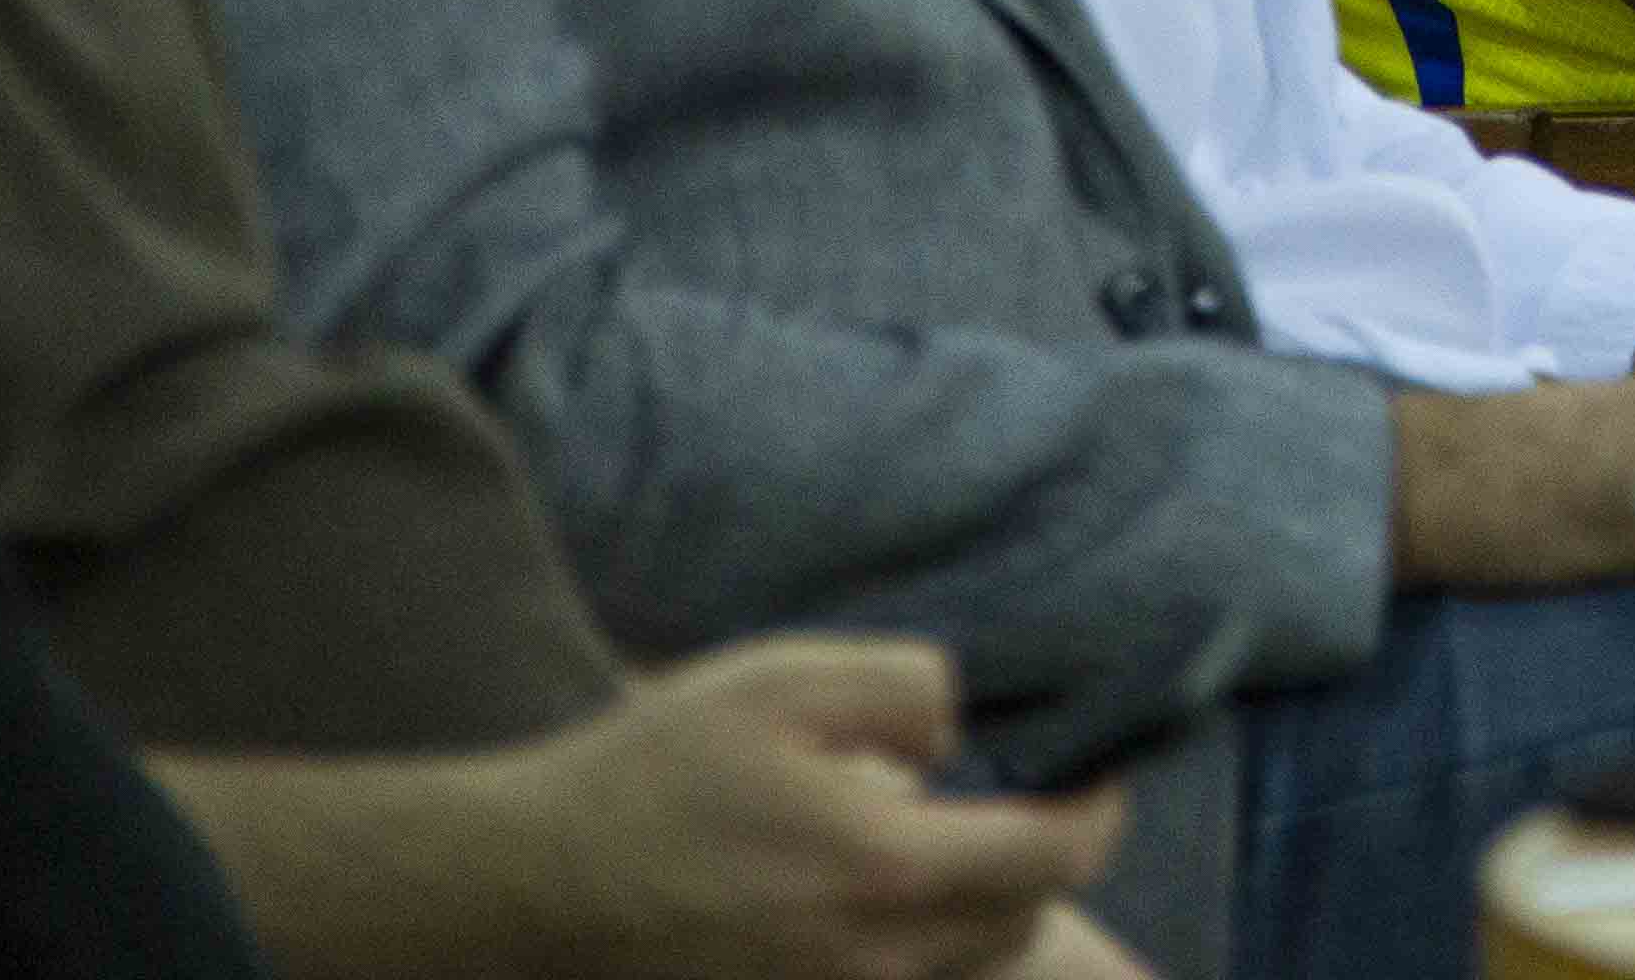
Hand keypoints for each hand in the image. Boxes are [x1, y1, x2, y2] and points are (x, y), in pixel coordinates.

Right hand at [506, 636, 1132, 979]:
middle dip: (1045, 858)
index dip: (1098, 810)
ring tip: (948, 842)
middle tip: (1028, 797)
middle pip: (1021, 922)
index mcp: (886, 870)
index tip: (1100, 770)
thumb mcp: (778, 683)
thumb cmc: (652, 777)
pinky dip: (920, 949)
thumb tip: (958, 731)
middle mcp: (878, 964)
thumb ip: (898, 688)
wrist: (533, 893)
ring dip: (983, 907)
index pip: (1055, 857)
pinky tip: (878, 896)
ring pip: (966, 967)